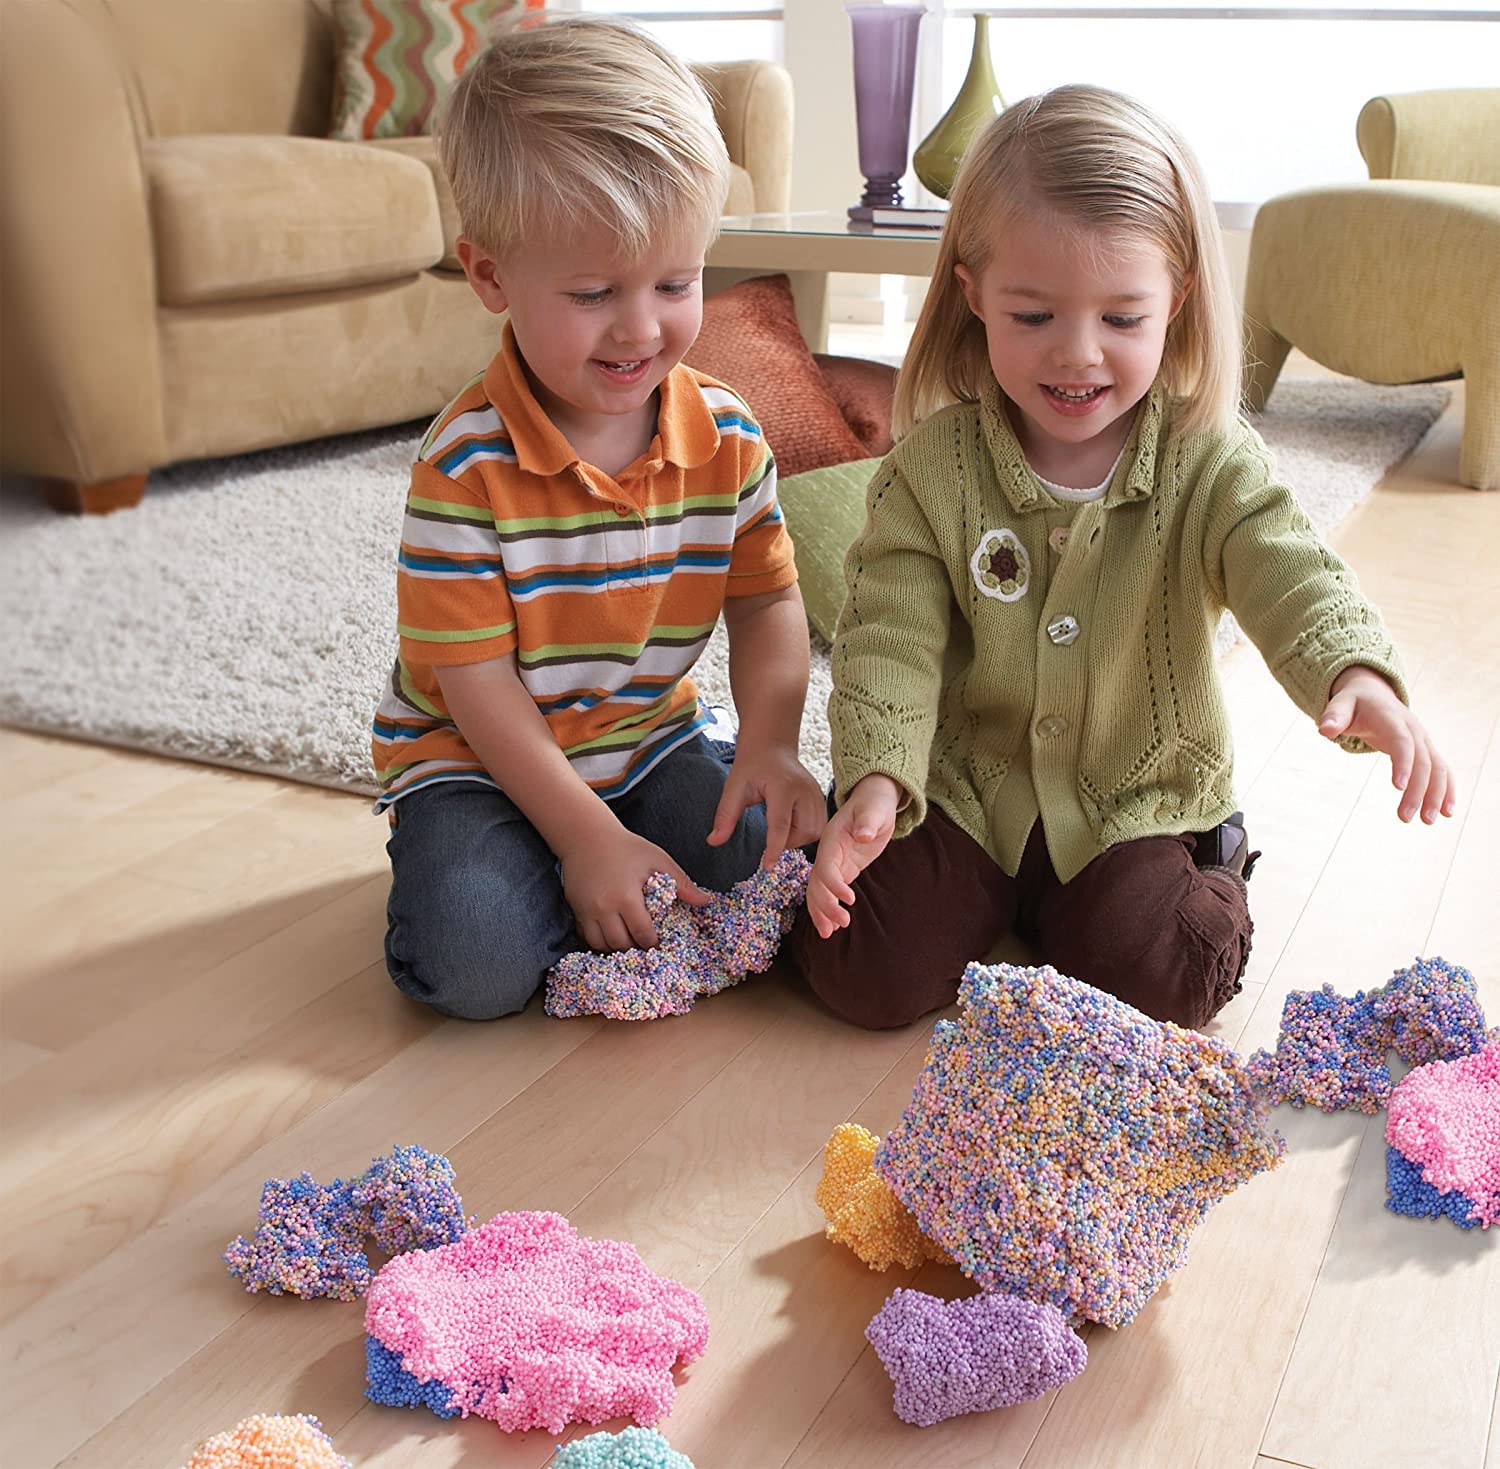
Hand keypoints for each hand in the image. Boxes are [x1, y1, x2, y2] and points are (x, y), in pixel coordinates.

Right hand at [558, 821, 707, 952]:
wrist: (587, 837)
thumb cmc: (627, 848)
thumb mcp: (657, 860)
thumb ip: (681, 883)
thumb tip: (705, 901)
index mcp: (627, 897)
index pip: (642, 934)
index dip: (654, 944)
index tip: (661, 944)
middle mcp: (604, 908)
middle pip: (622, 944)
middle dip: (636, 948)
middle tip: (647, 946)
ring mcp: (587, 911)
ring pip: (602, 944)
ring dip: (618, 948)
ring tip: (631, 941)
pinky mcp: (576, 910)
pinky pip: (587, 937)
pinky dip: (600, 942)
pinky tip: (612, 935)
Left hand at [708, 740, 826, 869]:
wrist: (772, 746)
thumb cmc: (752, 765)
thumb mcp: (734, 787)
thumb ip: (725, 815)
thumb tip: (713, 841)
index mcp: (783, 786)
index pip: (781, 825)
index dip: (774, 849)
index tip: (767, 867)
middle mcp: (805, 791)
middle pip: (804, 831)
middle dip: (787, 842)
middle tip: (771, 837)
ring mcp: (817, 793)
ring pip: (816, 831)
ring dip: (798, 838)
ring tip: (781, 830)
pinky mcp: (821, 797)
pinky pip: (820, 825)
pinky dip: (807, 832)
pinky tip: (792, 826)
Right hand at [806, 774, 902, 938]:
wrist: (874, 799)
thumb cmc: (875, 802)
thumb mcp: (875, 808)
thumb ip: (868, 821)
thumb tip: (864, 835)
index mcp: (831, 839)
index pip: (826, 867)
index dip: (833, 885)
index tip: (849, 900)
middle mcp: (828, 852)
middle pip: (816, 883)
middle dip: (824, 905)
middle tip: (840, 924)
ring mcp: (833, 861)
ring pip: (818, 890)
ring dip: (821, 912)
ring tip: (829, 933)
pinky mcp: (843, 868)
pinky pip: (830, 891)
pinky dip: (829, 907)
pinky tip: (834, 925)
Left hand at [1318, 666, 1455, 822]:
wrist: (1374, 694)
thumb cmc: (1354, 703)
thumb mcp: (1340, 705)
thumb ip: (1334, 717)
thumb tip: (1325, 730)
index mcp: (1392, 719)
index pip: (1402, 742)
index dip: (1403, 763)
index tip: (1398, 787)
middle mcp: (1414, 730)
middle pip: (1423, 761)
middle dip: (1417, 790)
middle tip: (1405, 817)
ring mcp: (1423, 740)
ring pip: (1438, 768)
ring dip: (1436, 795)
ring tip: (1426, 822)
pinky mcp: (1426, 750)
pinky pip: (1442, 770)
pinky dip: (1447, 790)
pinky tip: (1445, 812)